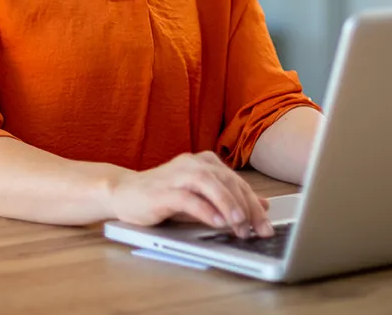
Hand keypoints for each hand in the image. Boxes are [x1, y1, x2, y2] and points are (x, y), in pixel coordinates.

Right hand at [107, 152, 272, 237]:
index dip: (255, 204)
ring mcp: (176, 174)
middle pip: (228, 182)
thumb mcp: (202, 197)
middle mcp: (193, 163)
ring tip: (240, 225)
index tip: (267, 226)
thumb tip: (263, 204)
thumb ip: (229, 198)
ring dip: (228, 205)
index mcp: (205, 162)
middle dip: (247, 207)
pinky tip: (217, 223)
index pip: (237, 182)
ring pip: (209, 184)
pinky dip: (205, 209)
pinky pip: (187, 197)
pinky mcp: (162, 190)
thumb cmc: (164, 196)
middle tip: (258, 230)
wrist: (124, 193)